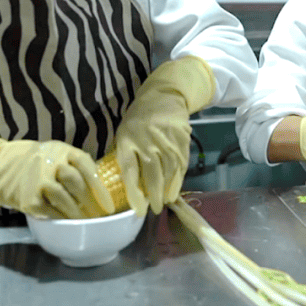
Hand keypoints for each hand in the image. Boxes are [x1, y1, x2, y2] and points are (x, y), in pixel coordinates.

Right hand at [0, 124, 112, 218]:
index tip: (109, 204)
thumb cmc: (28, 160)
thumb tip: (96, 183)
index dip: (100, 187)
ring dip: (77, 213)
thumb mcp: (52, 152)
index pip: (88, 167)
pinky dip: (60, 218)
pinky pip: (50, 211)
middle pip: (79, 184)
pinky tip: (66, 222)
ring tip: (84, 222)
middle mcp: (53, 164)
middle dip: (92, 202)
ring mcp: (40, 181)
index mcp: (62, 150)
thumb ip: (72, 163)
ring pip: (66, 199)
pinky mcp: (29, 199)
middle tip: (99, 215)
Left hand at [114, 56, 213, 214]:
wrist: (163, 96)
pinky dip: (179, 179)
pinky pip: (181, 163)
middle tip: (154, 209)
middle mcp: (147, 140)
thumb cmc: (138, 119)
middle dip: (154, 195)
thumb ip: (125, 156)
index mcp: (127, 140)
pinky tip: (175, 188)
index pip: (130, 171)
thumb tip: (123, 186)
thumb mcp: (124, 134)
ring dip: (168, 190)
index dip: (134, 193)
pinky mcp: (181, 138)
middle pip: (152, 173)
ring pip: (169, 170)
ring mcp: (166, 139)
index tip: (138, 209)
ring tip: (165, 201)